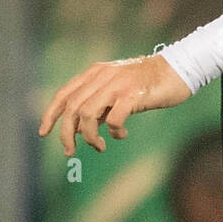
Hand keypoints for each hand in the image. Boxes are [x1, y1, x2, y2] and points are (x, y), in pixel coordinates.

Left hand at [39, 54, 191, 154]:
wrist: (179, 69)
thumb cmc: (148, 83)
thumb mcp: (118, 91)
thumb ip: (99, 105)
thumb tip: (80, 129)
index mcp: (96, 73)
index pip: (64, 94)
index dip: (50, 114)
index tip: (43, 132)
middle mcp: (103, 77)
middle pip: (72, 108)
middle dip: (66, 134)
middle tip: (70, 152)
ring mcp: (118, 85)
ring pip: (88, 114)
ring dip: (90, 137)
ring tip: (100, 147)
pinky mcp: (134, 94)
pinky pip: (114, 119)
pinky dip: (114, 132)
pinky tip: (122, 135)